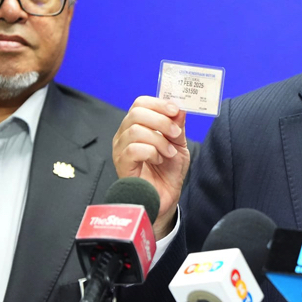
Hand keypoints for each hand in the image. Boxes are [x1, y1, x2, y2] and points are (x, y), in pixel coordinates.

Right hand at [112, 97, 189, 237]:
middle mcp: (125, 134)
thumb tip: (180, 108)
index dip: (159, 103)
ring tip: (168, 153)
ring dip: (159, 140)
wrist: (165, 198)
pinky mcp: (121, 164)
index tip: (176, 110)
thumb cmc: (168, 172)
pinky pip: (134, 149)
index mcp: (137, 126)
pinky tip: (158, 161)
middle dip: (162, 120)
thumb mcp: (179, 145)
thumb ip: (177, 127)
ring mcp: (120, 149)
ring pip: (136, 130)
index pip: (140, 103)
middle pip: (137, 112)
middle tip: (175, 134)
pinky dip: (152, 152)